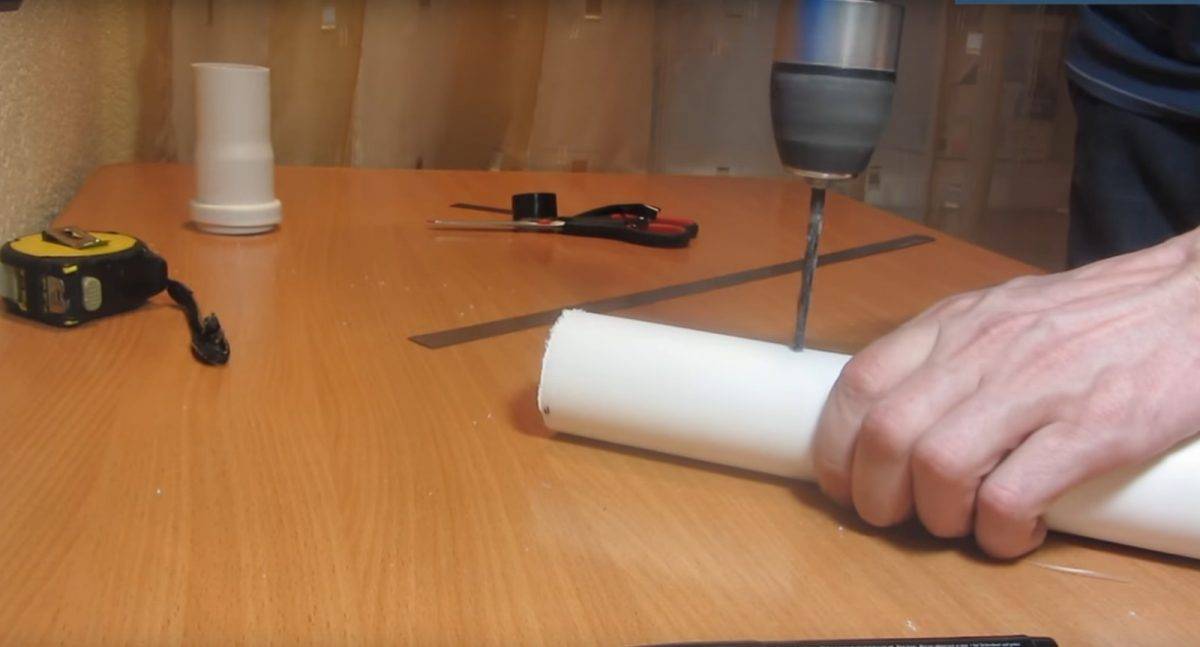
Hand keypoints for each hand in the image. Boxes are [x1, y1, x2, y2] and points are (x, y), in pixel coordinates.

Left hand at [813, 231, 1199, 557]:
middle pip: (888, 433)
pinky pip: (1011, 495)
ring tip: (961, 522)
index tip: (842, 480)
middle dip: (874, 493)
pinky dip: (998, 529)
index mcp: (956, 323)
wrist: (1195, 300)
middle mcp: (984, 350)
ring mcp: (1038, 388)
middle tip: (893, 516)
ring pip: (939, 466)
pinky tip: (1014, 530)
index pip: (861, 381)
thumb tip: (894, 408)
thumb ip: (950, 351)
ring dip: (937, 515)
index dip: (835, 444)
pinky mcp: (1093, 429)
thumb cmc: (1096, 314)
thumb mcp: (1003, 312)